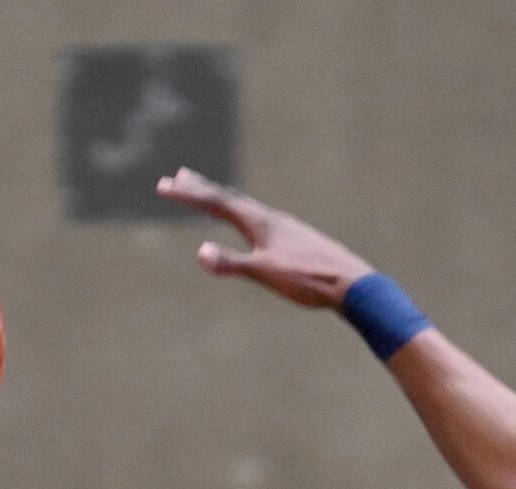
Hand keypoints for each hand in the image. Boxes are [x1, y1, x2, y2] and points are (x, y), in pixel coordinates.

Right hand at [155, 167, 377, 308]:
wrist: (351, 283)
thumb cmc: (309, 279)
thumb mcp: (266, 273)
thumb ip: (233, 264)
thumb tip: (200, 253)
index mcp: (260, 223)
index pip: (217, 203)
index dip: (189, 195)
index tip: (164, 186)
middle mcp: (270, 218)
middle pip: (229, 198)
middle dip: (201, 189)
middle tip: (177, 177)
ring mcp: (284, 227)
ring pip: (245, 207)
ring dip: (222, 199)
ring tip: (207, 193)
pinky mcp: (294, 238)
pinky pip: (258, 219)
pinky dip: (241, 213)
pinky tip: (249, 224)